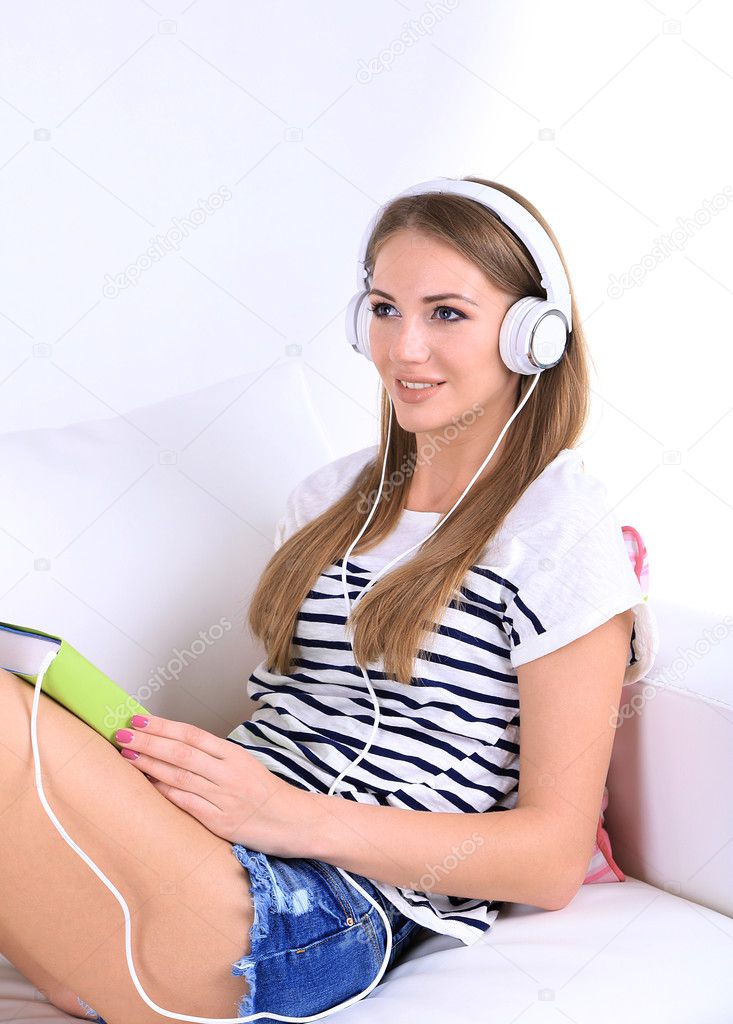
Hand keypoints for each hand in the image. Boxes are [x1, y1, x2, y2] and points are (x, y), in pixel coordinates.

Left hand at [114, 715, 312, 856]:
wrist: (297, 822)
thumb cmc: (268, 794)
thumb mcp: (245, 767)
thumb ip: (214, 759)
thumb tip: (176, 750)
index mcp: (234, 755)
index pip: (192, 735)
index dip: (163, 726)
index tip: (138, 718)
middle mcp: (228, 772)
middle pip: (181, 752)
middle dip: (148, 741)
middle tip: (122, 733)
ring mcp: (223, 797)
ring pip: (179, 776)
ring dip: (150, 764)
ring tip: (127, 754)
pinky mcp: (220, 822)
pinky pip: (186, 803)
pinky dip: (164, 792)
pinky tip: (147, 784)